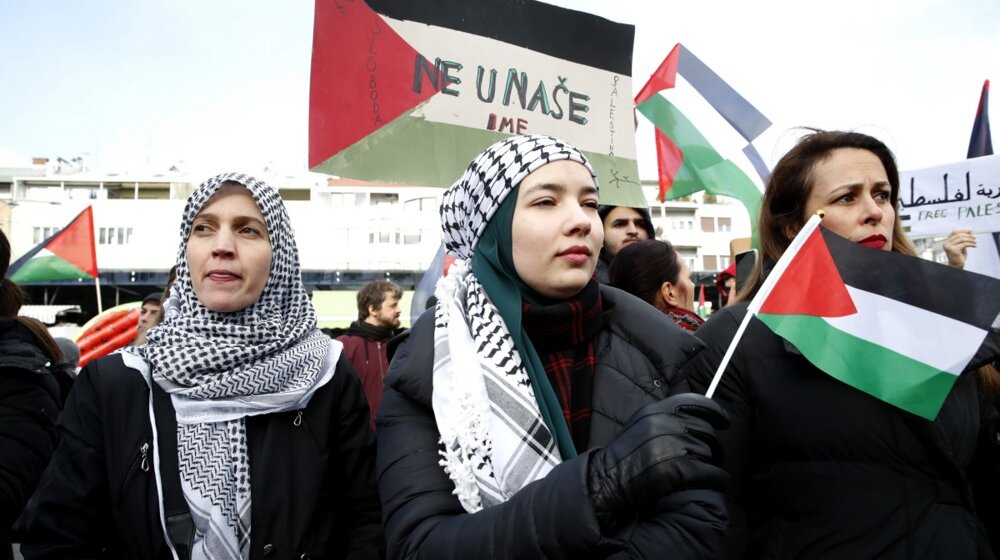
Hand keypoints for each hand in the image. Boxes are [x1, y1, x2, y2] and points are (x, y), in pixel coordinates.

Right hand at [587, 393, 728, 527]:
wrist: (607, 479)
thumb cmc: (625, 456)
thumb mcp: (640, 424)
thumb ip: (664, 417)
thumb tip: (694, 418)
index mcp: (656, 410)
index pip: (695, 402)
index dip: (715, 411)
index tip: (725, 421)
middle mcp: (664, 424)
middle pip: (706, 431)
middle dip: (713, 445)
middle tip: (712, 456)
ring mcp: (671, 446)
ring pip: (708, 452)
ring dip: (712, 463)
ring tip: (706, 471)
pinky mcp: (677, 470)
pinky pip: (711, 473)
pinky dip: (719, 479)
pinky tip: (718, 482)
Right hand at [944, 229, 975, 268]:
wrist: (956, 266)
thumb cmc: (958, 256)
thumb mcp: (961, 245)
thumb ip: (963, 238)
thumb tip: (970, 230)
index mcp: (947, 241)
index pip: (954, 232)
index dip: (963, 230)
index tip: (970, 230)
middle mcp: (946, 243)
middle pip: (958, 235)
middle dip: (968, 235)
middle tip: (974, 237)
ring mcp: (949, 247)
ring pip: (962, 239)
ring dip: (970, 240)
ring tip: (975, 242)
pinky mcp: (954, 250)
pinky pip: (964, 244)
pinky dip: (971, 244)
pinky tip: (974, 245)